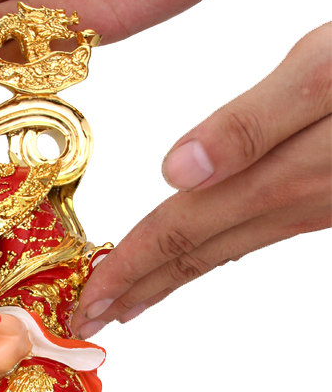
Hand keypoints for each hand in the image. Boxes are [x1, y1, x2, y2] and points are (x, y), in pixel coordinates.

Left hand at [72, 23, 331, 337]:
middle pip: (195, 256)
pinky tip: (201, 254)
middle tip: (87, 321)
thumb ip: (252, 123)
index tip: (83, 307)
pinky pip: (259, 233)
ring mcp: (319, 205)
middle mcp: (296, 203)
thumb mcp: (327, 70)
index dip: (125, 271)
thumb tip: (175, 172)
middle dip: (136, 290)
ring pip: (225, 250)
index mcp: (280, 177)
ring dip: (168, 277)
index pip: (180, 233)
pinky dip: (213, 251)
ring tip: (128, 300)